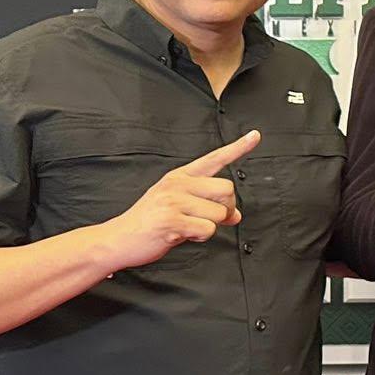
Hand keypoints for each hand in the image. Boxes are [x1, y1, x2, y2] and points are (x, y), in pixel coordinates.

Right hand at [97, 131, 259, 268]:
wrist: (118, 239)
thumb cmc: (151, 223)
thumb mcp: (179, 207)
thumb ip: (206, 205)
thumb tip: (236, 215)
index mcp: (180, 177)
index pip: (214, 158)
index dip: (237, 148)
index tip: (256, 135)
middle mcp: (177, 183)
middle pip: (227, 190)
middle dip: (225, 209)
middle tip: (207, 219)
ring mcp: (173, 200)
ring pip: (219, 213)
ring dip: (210, 226)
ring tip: (187, 228)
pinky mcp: (171, 220)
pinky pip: (207, 229)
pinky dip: (200, 238)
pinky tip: (181, 235)